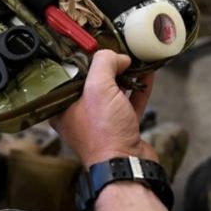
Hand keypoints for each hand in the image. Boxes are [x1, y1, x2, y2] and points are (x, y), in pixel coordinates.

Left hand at [50, 50, 156, 167]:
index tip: (95, 44)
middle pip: (92, 81)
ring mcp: (101, 121)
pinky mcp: (121, 126)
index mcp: (63, 106)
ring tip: (134, 58)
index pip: (69, 74)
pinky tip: (147, 74)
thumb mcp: (98, 88)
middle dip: (107, 65)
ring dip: (125, 75)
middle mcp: (79, 114)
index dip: (83, 58)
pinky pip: (129, 101)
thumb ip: (105, 64)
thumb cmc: (104, 134)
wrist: (126, 165)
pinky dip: (138, 88)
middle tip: (117, 49)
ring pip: (113, 91)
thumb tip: (117, 56)